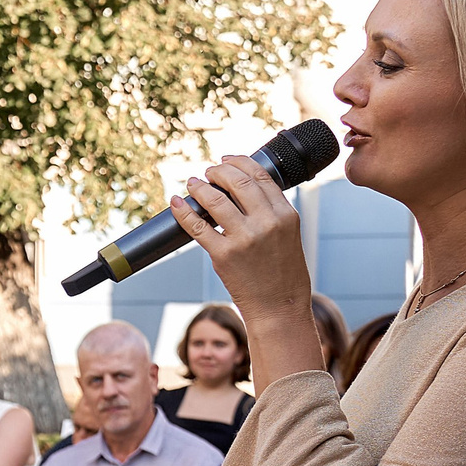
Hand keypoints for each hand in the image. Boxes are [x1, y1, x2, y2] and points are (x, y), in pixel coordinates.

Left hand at [172, 155, 325, 378]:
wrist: (278, 306)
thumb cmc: (283, 272)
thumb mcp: (289, 235)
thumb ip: (272, 212)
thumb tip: (246, 189)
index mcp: (286, 215)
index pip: (261, 176)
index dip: (240, 163)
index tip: (226, 159)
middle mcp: (267, 223)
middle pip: (237, 182)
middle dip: (218, 171)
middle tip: (207, 172)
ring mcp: (244, 239)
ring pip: (215, 200)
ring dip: (199, 187)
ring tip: (192, 183)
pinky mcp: (223, 255)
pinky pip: (197, 226)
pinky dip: (183, 211)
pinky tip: (176, 202)